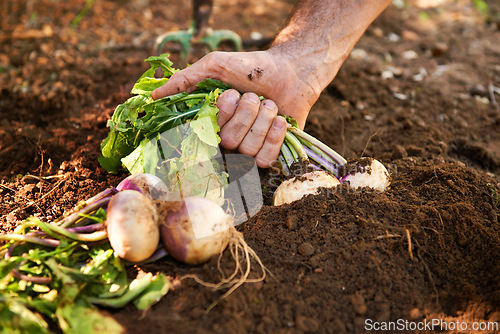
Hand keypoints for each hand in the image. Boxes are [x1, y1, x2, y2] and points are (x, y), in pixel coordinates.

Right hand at [152, 50, 319, 166]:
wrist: (290, 72)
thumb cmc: (250, 67)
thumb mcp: (215, 65)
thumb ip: (185, 80)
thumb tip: (153, 96)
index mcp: (210, 120)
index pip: (202, 135)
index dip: (220, 116)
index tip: (230, 94)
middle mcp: (225, 139)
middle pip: (228, 141)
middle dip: (246, 112)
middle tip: (254, 95)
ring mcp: (246, 150)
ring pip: (248, 150)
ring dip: (263, 120)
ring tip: (269, 103)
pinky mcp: (268, 155)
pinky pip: (264, 159)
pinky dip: (274, 136)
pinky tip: (280, 119)